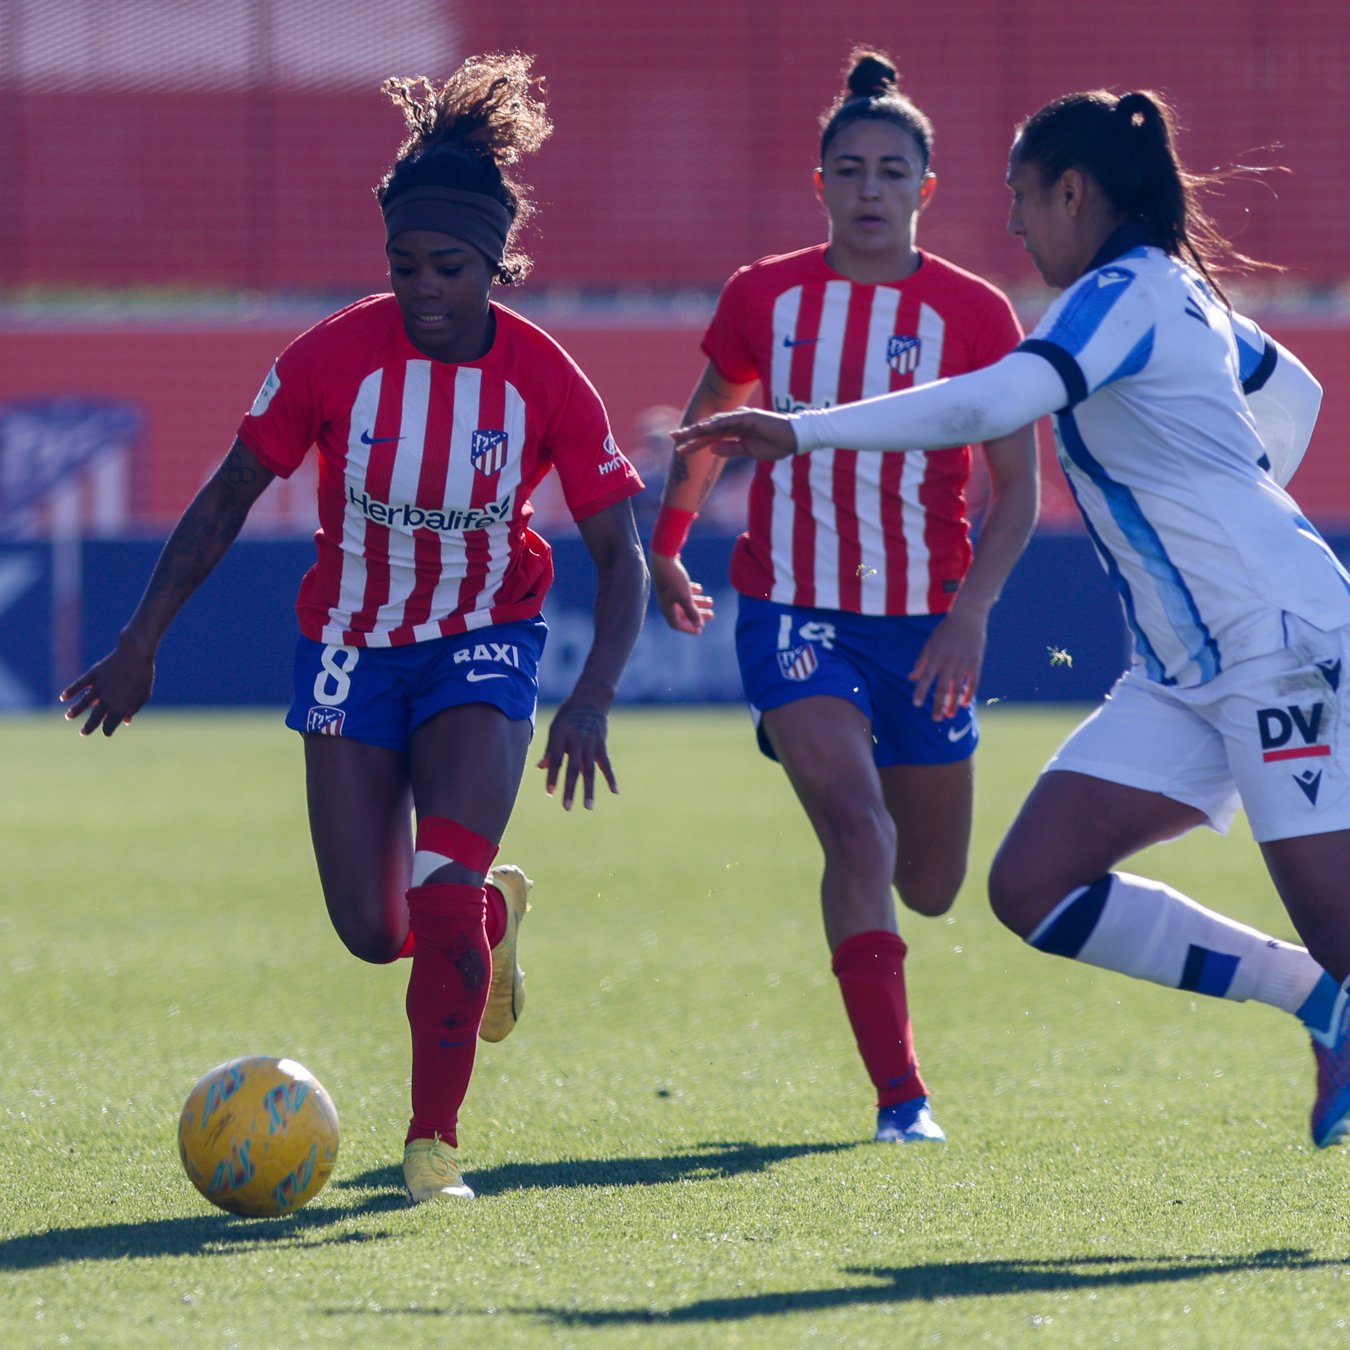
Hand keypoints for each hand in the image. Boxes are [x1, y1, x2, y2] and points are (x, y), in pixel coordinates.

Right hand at [60, 638, 156, 736]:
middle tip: (83, 733)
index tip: (107, 732)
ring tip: (68, 717)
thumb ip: (133, 709)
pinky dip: (71, 691)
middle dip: (89, 726)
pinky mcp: (93, 675)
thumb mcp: (143, 696)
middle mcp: (107, 699)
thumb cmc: (143, 677)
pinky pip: (79, 684)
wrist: (135, 655)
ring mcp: (98, 687)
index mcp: (120, 707)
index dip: (108, 730)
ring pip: (84, 702)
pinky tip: (63, 697)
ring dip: (75, 710)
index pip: (110, 724)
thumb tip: (126, 721)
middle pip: (95, 717)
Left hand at [537, 690, 617, 810]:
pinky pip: (607, 764)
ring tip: (588, 807)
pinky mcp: (602, 744)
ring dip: (589, 790)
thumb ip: (550, 749)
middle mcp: (576, 740)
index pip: (555, 759)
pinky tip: (615, 791)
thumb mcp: (555, 728)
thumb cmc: (568, 715)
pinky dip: (611, 778)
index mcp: (561, 735)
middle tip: (566, 807)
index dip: (553, 776)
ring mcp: (591, 743)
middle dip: (570, 789)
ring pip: (590, 770)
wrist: (590, 699)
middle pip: (573, 768)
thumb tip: (540, 768)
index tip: (550, 792)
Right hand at [650, 553, 714, 633]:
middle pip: (683, 613)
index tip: (701, 630)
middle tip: (712, 615)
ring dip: (698, 602)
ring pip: (684, 601)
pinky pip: (682, 590)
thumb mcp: (685, 597)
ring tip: (711, 601)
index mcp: (667, 608)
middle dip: (698, 615)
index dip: (689, 628)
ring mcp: (668, 591)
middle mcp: (666, 601)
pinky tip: (700, 589)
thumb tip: (699, 626)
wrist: (663, 556)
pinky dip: (692, 592)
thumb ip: (692, 612)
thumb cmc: (674, 579)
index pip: (677, 624)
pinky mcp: (671, 581)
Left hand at [671, 408, 797, 460]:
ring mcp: (742, 418)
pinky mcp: (749, 417)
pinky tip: (704, 429)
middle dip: (691, 433)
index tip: (679, 449)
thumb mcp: (748, 451)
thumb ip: (730, 449)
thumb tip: (711, 449)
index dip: (695, 443)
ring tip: (684, 434)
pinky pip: (729, 421)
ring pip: (715, 424)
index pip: (710, 437)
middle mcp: (735, 422)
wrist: (795, 439)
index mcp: (735, 431)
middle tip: (672, 437)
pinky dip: (716, 424)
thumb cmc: (775, 445)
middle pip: (709, 429)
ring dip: (699, 429)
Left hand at [909, 607, 987, 720]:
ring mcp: (963, 662)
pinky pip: (973, 682)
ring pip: (957, 688)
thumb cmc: (945, 630)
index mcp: (935, 655)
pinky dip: (969, 693)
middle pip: (942, 687)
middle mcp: (949, 661)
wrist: (968, 615)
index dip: (920, 691)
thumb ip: (921, 662)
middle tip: (935, 720)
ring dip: (952, 703)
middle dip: (938, 705)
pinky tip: (964, 703)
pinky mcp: (976, 662)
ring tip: (948, 716)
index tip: (916, 704)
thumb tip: (911, 678)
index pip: (926, 677)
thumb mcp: (930, 643)